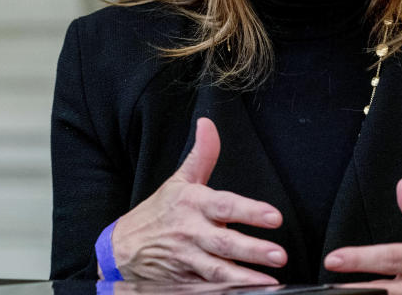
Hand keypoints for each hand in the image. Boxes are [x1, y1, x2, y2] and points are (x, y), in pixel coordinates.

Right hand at [107, 118, 287, 282]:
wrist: (121, 249)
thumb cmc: (158, 214)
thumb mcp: (179, 181)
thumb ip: (202, 154)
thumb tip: (208, 124)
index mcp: (193, 205)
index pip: (225, 206)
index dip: (250, 211)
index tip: (274, 217)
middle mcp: (191, 233)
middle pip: (224, 243)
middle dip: (253, 250)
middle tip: (279, 254)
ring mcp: (187, 261)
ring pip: (218, 272)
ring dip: (244, 277)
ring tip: (269, 282)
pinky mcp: (184, 283)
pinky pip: (208, 289)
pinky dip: (227, 292)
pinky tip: (247, 293)